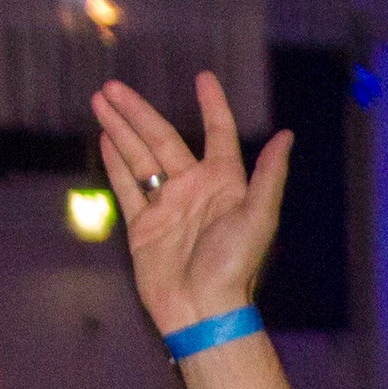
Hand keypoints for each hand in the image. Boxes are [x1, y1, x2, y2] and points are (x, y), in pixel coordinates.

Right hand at [90, 74, 290, 339]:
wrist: (202, 310)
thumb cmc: (235, 266)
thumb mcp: (259, 217)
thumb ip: (269, 176)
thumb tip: (286, 136)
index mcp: (224, 183)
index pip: (217, 134)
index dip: (211, 106)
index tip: (202, 78)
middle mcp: (193, 189)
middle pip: (162, 138)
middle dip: (137, 111)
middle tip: (113, 86)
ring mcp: (166, 207)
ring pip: (139, 158)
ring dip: (120, 129)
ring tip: (100, 101)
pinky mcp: (143, 227)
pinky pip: (128, 188)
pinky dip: (115, 164)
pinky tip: (105, 139)